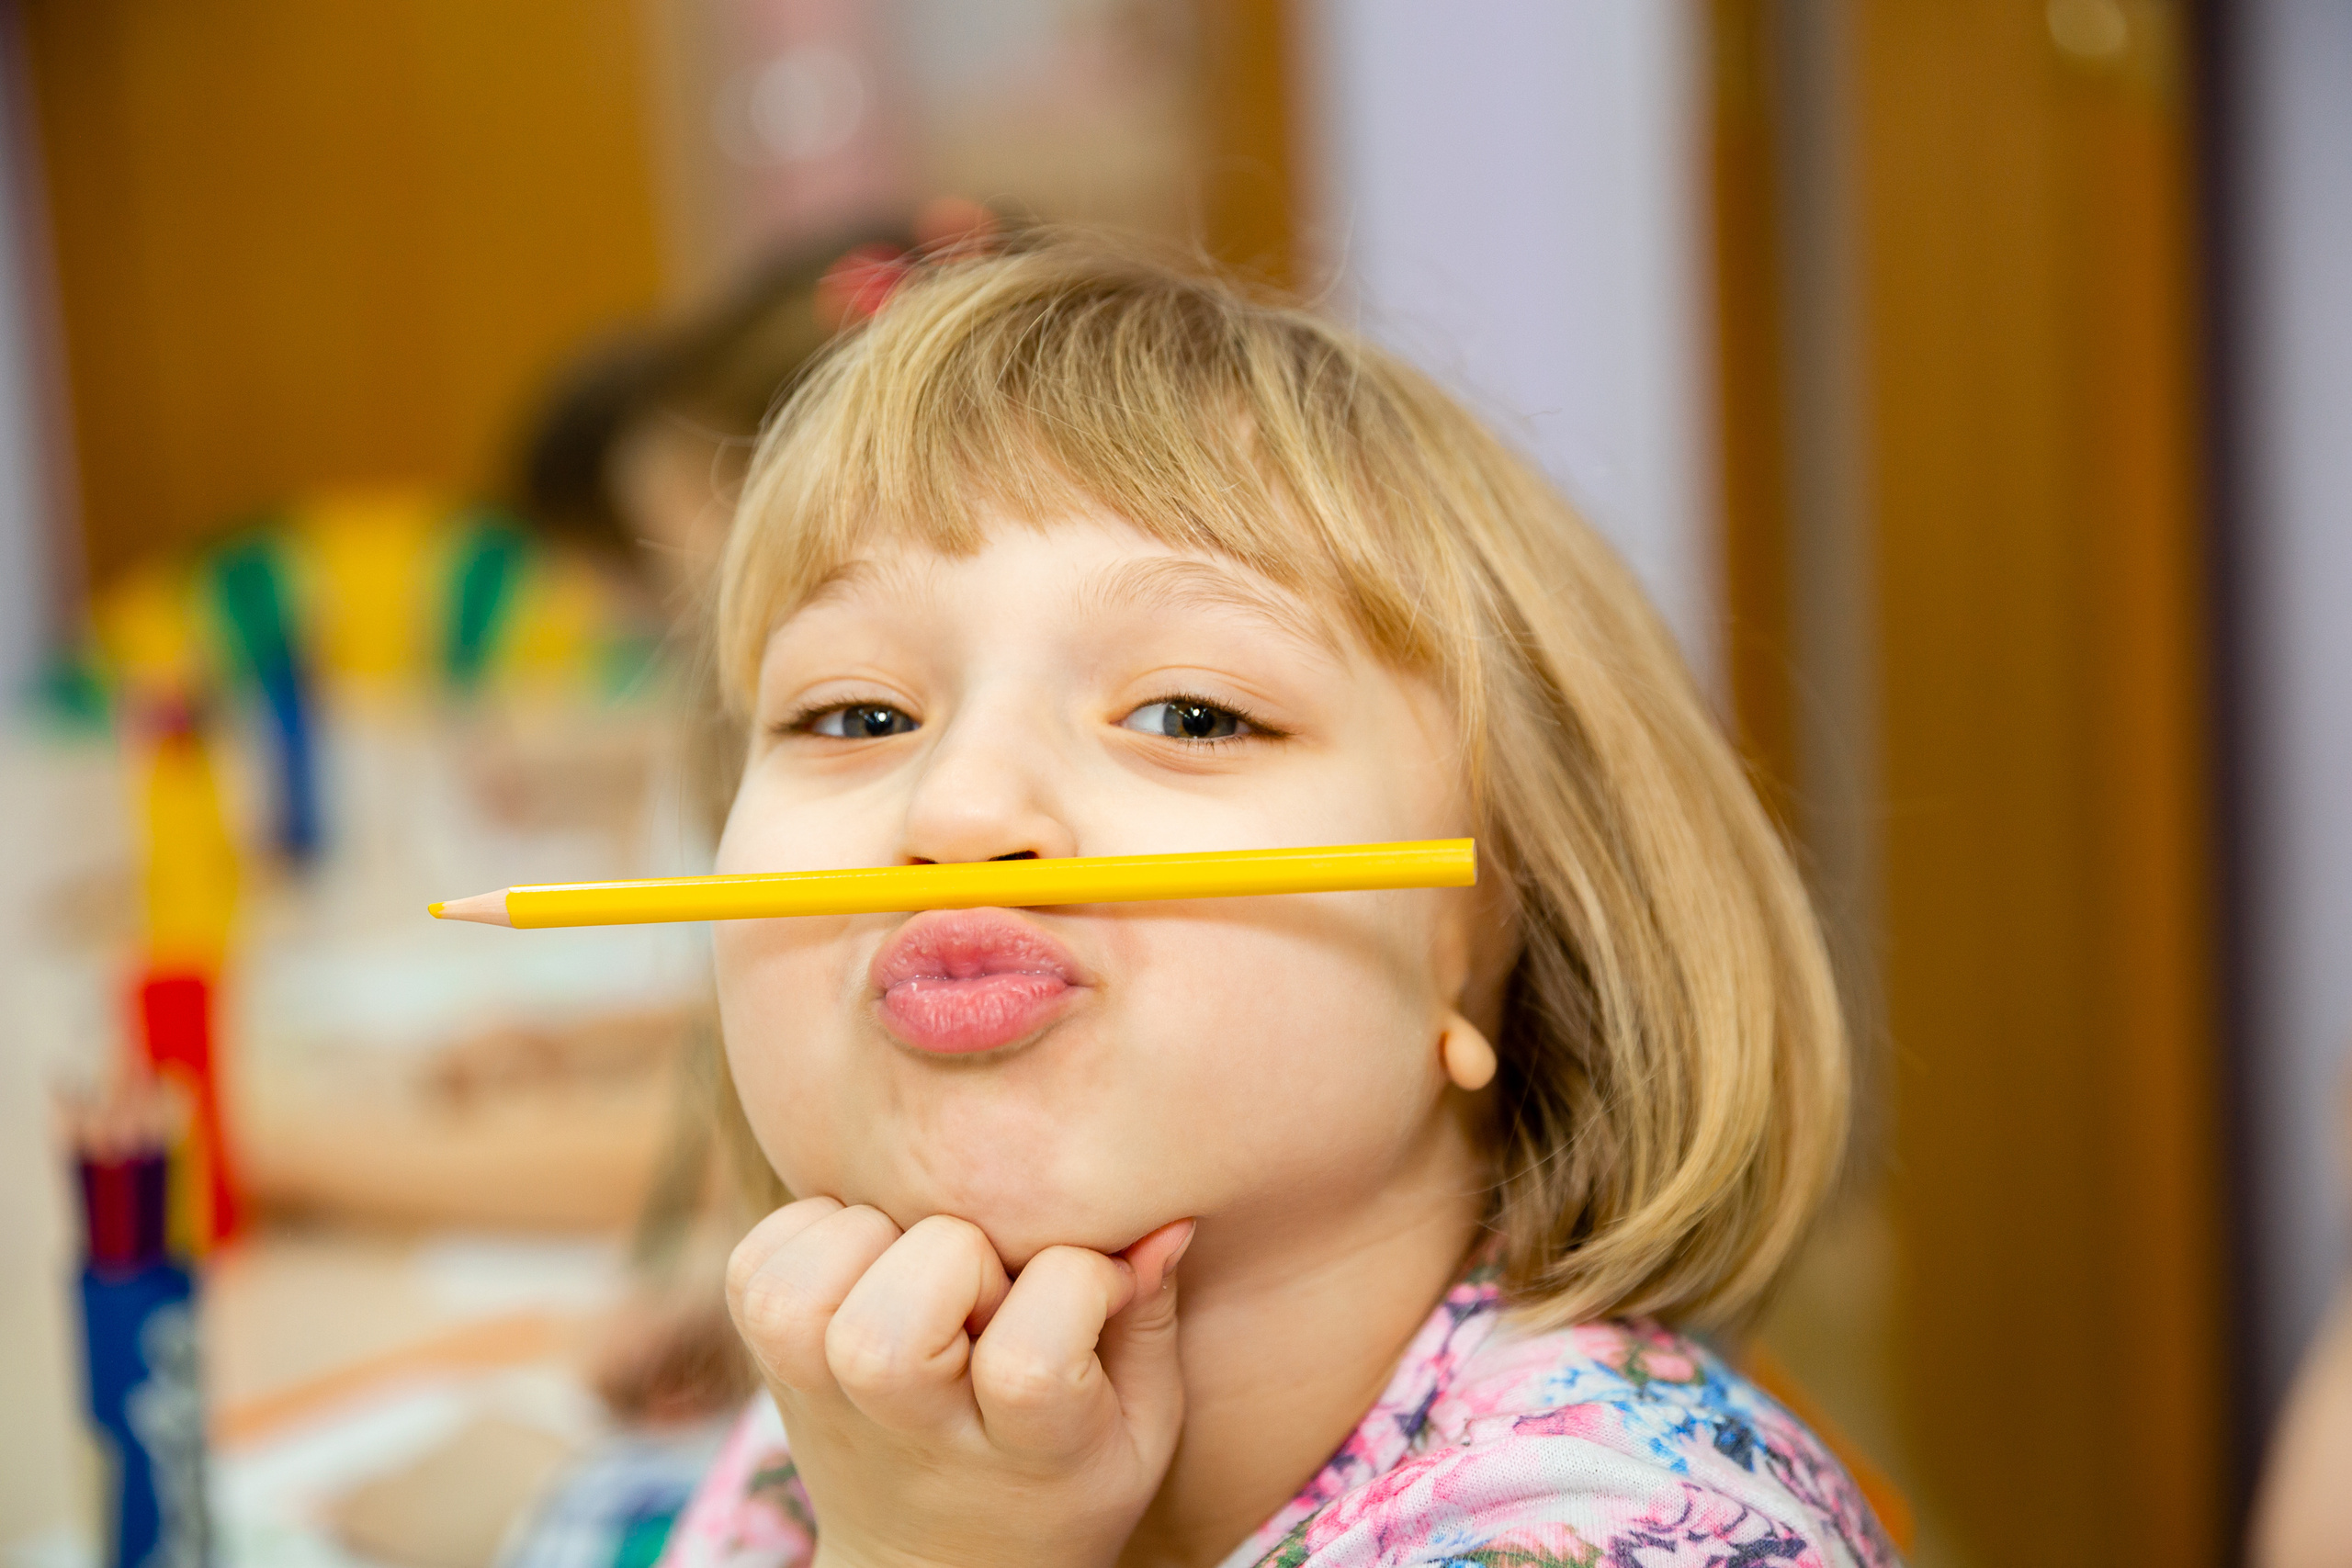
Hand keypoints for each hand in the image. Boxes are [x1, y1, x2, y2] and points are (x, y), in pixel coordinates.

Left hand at [726, 1198, 1195, 1567]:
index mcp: (1020, 1456)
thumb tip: (1161, 1222)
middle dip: (958, 1259)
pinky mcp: (771, 1367)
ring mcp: (821, 1403)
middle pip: (892, 1324)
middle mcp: (903, 1432)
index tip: (1097, 1291)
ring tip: (923, 1270)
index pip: (1027, 1359)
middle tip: (991, 1290)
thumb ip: (1148, 1319)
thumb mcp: (1140, 1422)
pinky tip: (870, 1260)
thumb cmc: (1059, 1474)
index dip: (1077, 1285)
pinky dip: (812, 1232)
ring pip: (811, 1284)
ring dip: (876, 1241)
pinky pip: (760, 1260)